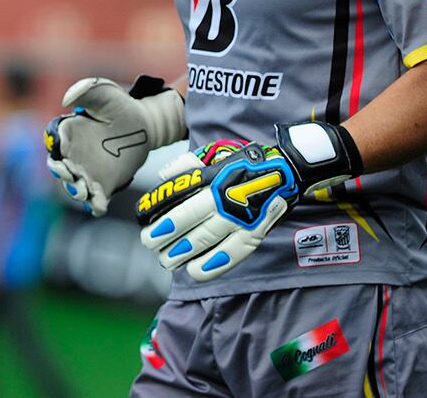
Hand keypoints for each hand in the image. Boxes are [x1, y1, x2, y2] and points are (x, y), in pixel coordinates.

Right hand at [44, 76, 185, 216]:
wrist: (144, 125)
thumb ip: (86, 91)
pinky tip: (99, 206)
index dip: (53, 149)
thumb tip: (67, 99)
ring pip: (74, 187)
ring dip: (75, 191)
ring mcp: (87, 173)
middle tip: (70, 173)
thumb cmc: (120, 106)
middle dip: (61, 173)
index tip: (60, 152)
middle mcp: (73, 156)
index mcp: (68, 133)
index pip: (53, 142)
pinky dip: (95, 205)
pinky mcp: (104, 186)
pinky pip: (95, 200)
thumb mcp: (105, 92)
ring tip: (83, 190)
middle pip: (58, 169)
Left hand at [136, 122, 360, 281]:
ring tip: (167, 260)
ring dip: (184, 252)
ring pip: (208, 239)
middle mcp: (225, 199)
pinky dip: (213, 265)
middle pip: (190, 221)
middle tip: (149, 243)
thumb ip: (187, 164)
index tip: (142, 219)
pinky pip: (232, 254)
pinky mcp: (254, 233)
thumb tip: (163, 176)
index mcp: (213, 178)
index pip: (180, 196)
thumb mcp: (214, 154)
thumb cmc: (242, 164)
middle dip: (165, 235)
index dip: (158, 209)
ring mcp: (240, 218)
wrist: (284, 171)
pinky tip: (195, 272)